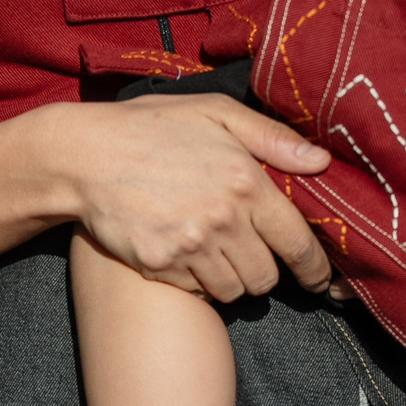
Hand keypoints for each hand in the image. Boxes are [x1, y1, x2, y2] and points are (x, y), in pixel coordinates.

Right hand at [64, 94, 335, 300]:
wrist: (84, 155)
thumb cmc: (151, 127)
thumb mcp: (214, 113)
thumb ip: (271, 137)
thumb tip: (321, 161)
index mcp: (245, 181)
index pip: (298, 242)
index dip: (315, 268)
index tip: (320, 279)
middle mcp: (223, 220)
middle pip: (266, 277)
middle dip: (266, 271)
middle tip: (251, 254)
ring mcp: (190, 246)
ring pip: (233, 290)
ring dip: (232, 279)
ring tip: (216, 253)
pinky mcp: (160, 266)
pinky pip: (197, 291)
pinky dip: (197, 282)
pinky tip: (185, 254)